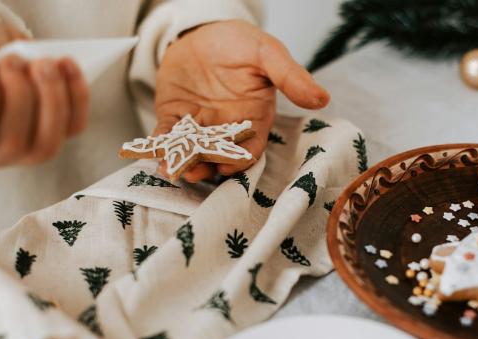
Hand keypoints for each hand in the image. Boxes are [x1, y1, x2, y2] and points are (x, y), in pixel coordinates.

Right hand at [0, 9, 88, 170]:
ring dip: (52, 100)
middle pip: (11, 146)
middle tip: (13, 59)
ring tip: (44, 64)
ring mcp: (17, 153)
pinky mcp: (49, 137)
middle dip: (20, 97)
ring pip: (45, 146)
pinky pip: (72, 129)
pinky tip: (67, 67)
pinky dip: (76, 97)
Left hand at [154, 20, 328, 181]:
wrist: (204, 30)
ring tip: (172, 167)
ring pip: (191, 152)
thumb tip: (322, 98)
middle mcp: (226, 128)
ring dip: (182, 162)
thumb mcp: (268, 54)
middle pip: (217, 156)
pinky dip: (161, 145)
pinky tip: (154, 151)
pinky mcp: (175, 118)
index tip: (229, 165)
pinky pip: (168, 136)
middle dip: (206, 166)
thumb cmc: (240, 42)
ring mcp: (199, 126)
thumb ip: (291, 77)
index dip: (239, 159)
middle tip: (194, 171)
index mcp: (253, 119)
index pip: (249, 148)